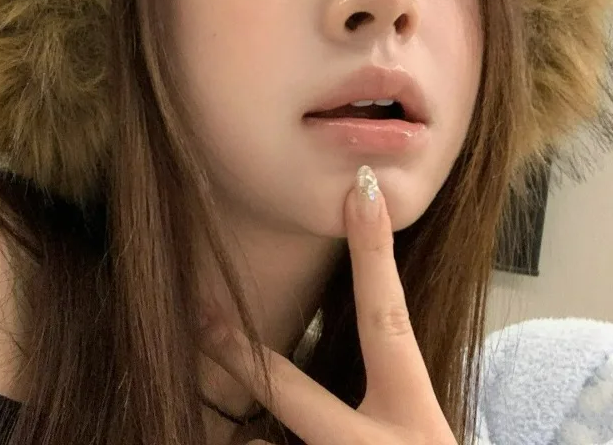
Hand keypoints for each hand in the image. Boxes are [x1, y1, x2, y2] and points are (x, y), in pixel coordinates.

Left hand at [200, 167, 457, 444]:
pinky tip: (218, 440)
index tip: (361, 191)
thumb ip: (383, 382)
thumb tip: (331, 328)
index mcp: (413, 417)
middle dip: (240, 355)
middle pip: (296, 396)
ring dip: (237, 436)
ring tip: (214, 391)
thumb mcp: (414, 424)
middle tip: (197, 311)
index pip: (389, 322)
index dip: (375, 254)